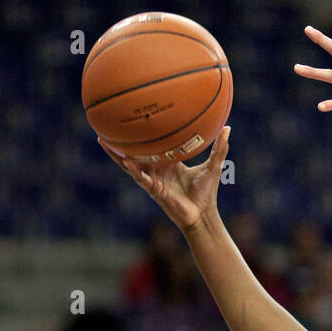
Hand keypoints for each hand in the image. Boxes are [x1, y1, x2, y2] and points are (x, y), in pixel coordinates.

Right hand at [97, 126, 230, 232]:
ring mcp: (153, 179)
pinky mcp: (154, 190)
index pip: (153, 143)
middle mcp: (157, 168)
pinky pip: (141, 178)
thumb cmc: (206, 193)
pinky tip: (126, 160)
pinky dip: (134, 170)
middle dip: (121, 140)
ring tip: (103, 140)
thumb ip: (219, 148)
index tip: (135, 115)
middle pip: (135, 151)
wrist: (203, 215)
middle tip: (107, 123)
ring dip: (117, 154)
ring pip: (131, 164)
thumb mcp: (213, 166)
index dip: (144, 132)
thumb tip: (228, 128)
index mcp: (168, 161)